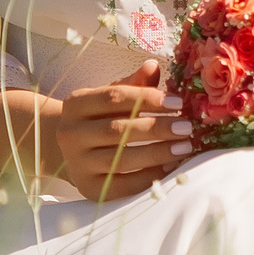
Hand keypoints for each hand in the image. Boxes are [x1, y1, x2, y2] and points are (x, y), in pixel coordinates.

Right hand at [48, 60, 194, 198]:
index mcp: (76, 104)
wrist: (67, 151)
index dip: (147, 98)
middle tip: (186, 127)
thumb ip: (133, 83)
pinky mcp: (88, 187)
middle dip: (156, 128)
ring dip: (157, 154)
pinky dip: (148, 177)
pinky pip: (122, 185)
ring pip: (120, 159)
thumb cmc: (97, 118)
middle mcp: (70, 133)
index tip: (177, 102)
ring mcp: (77, 163)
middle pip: (117, 130)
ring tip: (184, 147)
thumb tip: (154, 66)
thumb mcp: (109, 96)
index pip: (113, 98)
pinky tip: (170, 167)